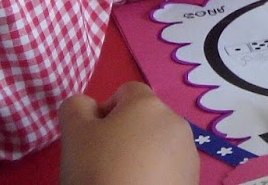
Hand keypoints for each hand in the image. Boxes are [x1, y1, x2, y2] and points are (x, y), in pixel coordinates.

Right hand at [59, 81, 197, 184]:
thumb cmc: (99, 170)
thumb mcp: (74, 134)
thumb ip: (77, 108)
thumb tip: (89, 106)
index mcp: (149, 105)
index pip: (125, 92)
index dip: (105, 112)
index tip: (93, 140)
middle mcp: (176, 122)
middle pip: (144, 120)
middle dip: (124, 136)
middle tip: (104, 163)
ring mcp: (189, 152)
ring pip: (158, 145)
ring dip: (141, 156)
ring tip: (122, 180)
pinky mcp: (193, 178)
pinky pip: (169, 168)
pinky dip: (155, 176)